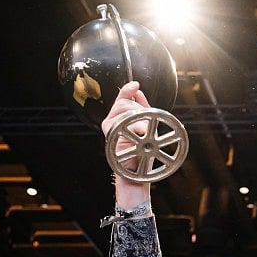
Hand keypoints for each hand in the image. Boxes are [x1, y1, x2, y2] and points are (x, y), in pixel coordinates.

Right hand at [102, 81, 151, 207]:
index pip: (122, 98)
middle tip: (146, 124)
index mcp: (119, 118)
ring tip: (145, 132)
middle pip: (124, 103)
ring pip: (125, 111)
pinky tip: (142, 132)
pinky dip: (137, 126)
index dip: (128, 90)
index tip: (136, 84)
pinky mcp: (111, 134)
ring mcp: (110, 128)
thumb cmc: (141, 153)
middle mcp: (112, 122)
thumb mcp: (145, 127)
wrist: (137, 172)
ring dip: (139, 119)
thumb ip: (142, 109)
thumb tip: (138, 91)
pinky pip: (125, 123)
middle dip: (138, 110)